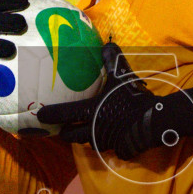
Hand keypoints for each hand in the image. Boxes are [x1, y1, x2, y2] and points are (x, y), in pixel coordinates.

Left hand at [37, 42, 192, 159]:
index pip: (63, 115)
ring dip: (85, 137)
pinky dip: (108, 141)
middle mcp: (93, 130)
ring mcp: (106, 141)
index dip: (49, 115)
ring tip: (85, 131)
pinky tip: (113, 135)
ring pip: (89, 142)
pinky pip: (110, 147)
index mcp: (89, 112)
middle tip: (62, 128)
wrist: (153, 120)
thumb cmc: (132, 98)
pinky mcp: (119, 149)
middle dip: (65, 132)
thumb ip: (111, 61)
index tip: (39, 116)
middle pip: (71, 136)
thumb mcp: (121, 76)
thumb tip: (106, 43)